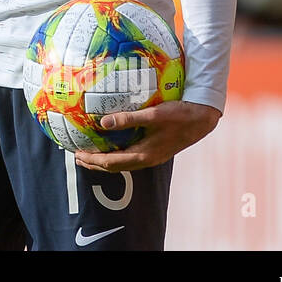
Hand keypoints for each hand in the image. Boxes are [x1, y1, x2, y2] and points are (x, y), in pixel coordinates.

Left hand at [74, 100, 219, 172]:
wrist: (203, 119)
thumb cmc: (179, 115)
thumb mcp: (153, 115)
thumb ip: (128, 119)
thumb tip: (103, 123)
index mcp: (144, 154)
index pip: (111, 162)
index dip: (93, 160)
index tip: (78, 154)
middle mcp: (147, 159)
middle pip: (115, 167)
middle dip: (94, 164)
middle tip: (78, 157)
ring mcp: (152, 157)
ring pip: (123, 164)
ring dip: (104, 161)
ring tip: (90, 155)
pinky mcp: (156, 152)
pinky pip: (131, 158)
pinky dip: (117, 156)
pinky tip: (113, 147)